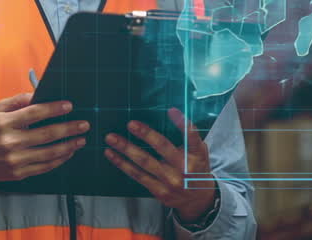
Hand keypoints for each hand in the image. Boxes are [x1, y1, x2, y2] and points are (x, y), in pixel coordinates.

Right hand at [0, 92, 88, 185]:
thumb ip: (19, 100)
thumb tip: (39, 93)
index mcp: (4, 122)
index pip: (34, 113)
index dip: (53, 109)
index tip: (69, 106)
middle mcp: (10, 141)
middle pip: (46, 134)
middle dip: (68, 129)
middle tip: (84, 124)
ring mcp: (15, 159)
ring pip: (49, 153)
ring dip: (68, 146)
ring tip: (81, 139)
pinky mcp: (19, 173)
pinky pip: (45, 167)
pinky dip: (59, 160)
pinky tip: (68, 152)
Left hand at [104, 107, 216, 222]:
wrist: (198, 200)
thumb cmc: (196, 169)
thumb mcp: (200, 153)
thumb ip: (189, 138)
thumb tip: (172, 114)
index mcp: (196, 156)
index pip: (191, 138)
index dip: (183, 124)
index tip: (172, 111)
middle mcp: (184, 169)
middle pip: (163, 148)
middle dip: (146, 135)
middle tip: (131, 124)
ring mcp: (170, 181)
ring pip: (144, 162)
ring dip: (126, 148)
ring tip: (111, 138)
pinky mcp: (159, 191)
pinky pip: (137, 175)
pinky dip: (123, 164)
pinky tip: (112, 154)